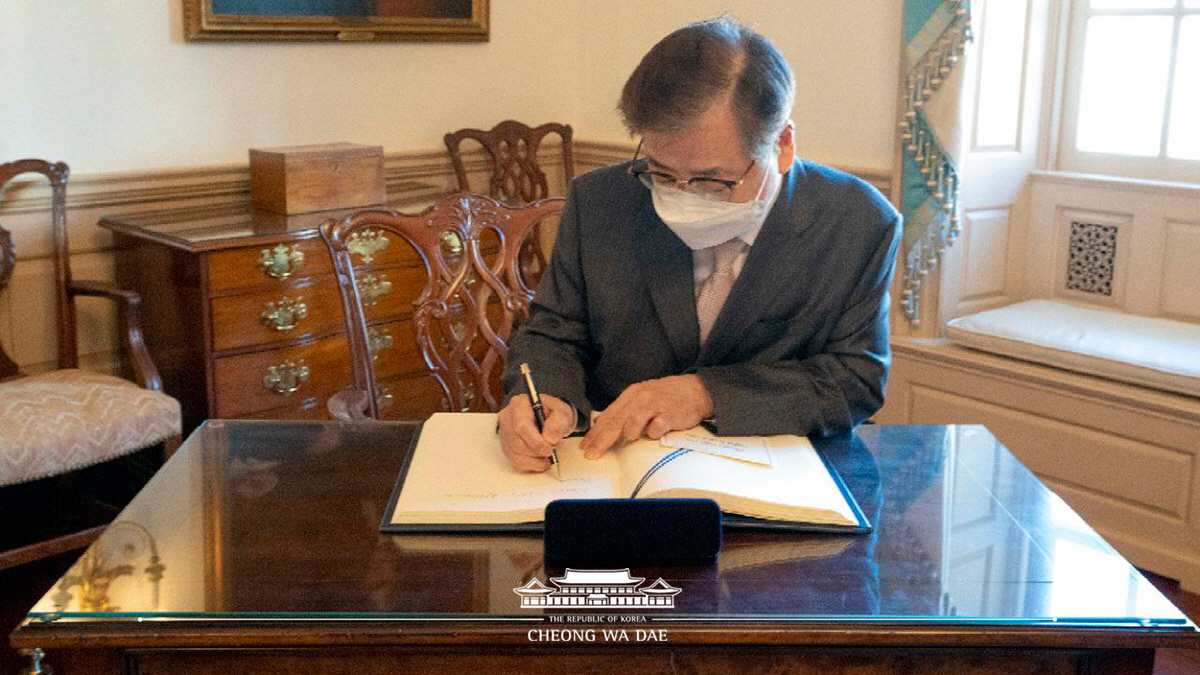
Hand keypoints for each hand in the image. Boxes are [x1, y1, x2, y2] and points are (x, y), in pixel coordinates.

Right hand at [498, 393, 575, 472]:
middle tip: (552, 450)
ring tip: (547, 454)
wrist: (549, 417)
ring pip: (516, 456)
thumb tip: (549, 439)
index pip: (522, 427)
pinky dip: (531, 465)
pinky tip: (540, 459)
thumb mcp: (562, 411)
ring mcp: (505, 435)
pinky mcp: (507, 448)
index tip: (549, 450)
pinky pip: (516, 463)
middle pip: (518, 444)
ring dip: (536, 460)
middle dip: (538, 452)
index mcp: (519, 405)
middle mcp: (507, 419)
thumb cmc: (553, 412)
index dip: (535, 442)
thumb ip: (558, 422)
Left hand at [579, 374, 712, 458]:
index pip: (608, 416)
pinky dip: (653, 433)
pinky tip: (656, 432)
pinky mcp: (669, 414)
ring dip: (630, 434)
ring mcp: (655, 405)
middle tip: (592, 454)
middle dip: (601, 440)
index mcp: (631, 395)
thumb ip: (625, 411)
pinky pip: (655, 428)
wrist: (696, 390)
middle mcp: (640, 398)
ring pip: (632, 424)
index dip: (595, 432)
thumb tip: (601, 425)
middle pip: (616, 422)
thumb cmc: (666, 397)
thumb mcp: (642, 398)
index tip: (585, 446)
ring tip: (634, 437)